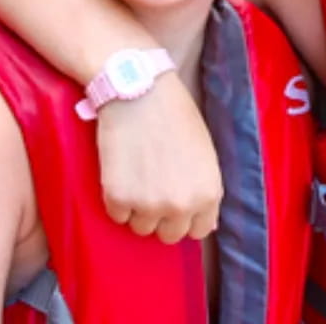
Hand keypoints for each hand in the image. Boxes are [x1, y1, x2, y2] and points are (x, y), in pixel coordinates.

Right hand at [96, 75, 222, 242]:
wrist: (139, 91)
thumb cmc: (175, 115)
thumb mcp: (205, 152)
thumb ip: (204, 188)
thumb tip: (205, 222)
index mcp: (208, 194)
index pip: (199, 230)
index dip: (187, 216)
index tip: (177, 200)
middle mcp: (181, 206)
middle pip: (169, 235)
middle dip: (162, 216)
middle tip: (154, 186)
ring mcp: (148, 205)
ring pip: (141, 227)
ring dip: (138, 208)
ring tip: (137, 175)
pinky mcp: (118, 199)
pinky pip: (117, 215)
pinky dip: (117, 199)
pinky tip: (122, 171)